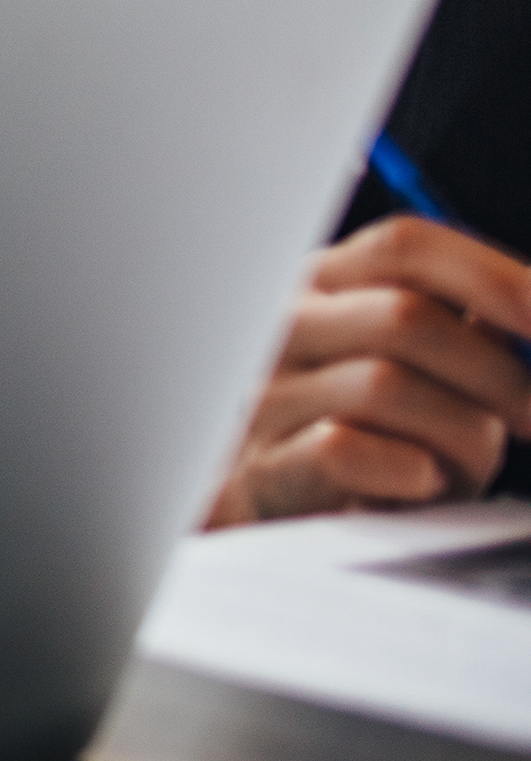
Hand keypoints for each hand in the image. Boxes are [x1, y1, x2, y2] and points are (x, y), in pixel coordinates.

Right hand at [211, 215, 530, 522]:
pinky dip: (405, 470)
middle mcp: (289, 324)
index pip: (406, 246)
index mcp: (333, 282)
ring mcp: (269, 391)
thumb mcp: (429, 368)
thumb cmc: (380, 434)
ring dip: (459, 435)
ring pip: (383, 385)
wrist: (301, 514)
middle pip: (405, 316)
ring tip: (467, 464)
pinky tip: (421, 482)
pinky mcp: (264, 463)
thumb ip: (470, 328)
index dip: (491, 276)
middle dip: (497, 375)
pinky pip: (341, 449)